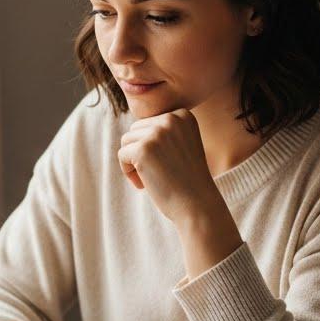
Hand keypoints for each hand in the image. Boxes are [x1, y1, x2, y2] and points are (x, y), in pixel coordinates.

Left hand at [117, 109, 221, 226]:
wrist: (198, 205)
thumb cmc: (188, 180)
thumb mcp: (182, 145)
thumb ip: (165, 131)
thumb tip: (136, 124)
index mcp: (183, 116)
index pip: (150, 123)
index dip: (152, 145)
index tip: (165, 162)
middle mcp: (171, 119)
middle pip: (136, 129)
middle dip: (140, 151)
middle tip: (156, 173)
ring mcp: (157, 133)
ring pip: (127, 140)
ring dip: (133, 161)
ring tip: (150, 178)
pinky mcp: (143, 149)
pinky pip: (122, 154)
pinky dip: (128, 171)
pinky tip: (144, 184)